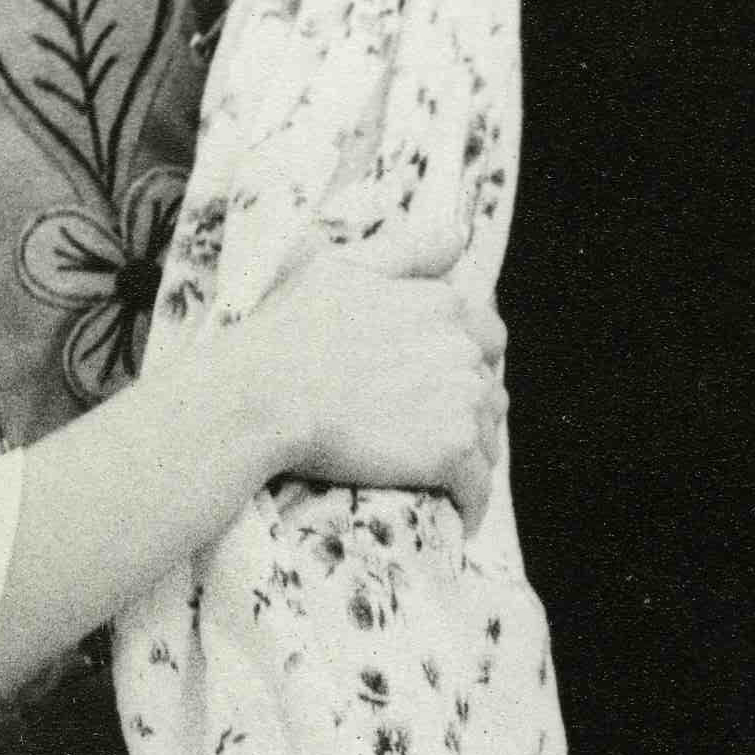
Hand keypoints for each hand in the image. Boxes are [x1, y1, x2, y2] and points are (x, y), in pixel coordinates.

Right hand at [236, 247, 503, 527]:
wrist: (264, 397)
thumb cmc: (289, 332)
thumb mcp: (343, 267)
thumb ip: (408, 250)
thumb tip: (459, 237)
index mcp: (442, 303)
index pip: (487, 334)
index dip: (467, 360)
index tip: (438, 385)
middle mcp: (463, 348)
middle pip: (491, 388)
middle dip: (470, 410)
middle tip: (431, 434)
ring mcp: (462, 401)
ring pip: (489, 437)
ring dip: (471, 456)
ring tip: (439, 477)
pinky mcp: (452, 453)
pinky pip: (479, 487)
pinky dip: (471, 504)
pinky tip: (456, 517)